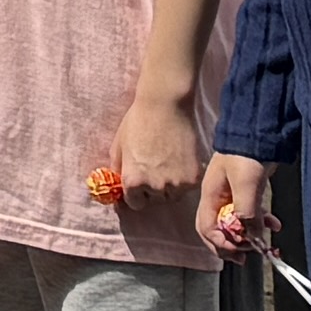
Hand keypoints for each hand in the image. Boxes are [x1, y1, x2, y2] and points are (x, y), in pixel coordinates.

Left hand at [99, 87, 204, 215]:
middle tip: (155, 168)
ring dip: (170, 186)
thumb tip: (119, 188)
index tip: (139, 184)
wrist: (165, 105)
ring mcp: (176, 184)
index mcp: (133, 181)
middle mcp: (154, 187)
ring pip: (172, 196)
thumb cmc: (137, 122)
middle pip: (154, 200)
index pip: (135, 204)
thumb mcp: (118, 147)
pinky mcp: (193, 178)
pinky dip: (184, 179)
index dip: (136, 194)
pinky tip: (180, 161)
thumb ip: (118, 171)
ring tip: (168, 164)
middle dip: (152, 189)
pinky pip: (187, 187)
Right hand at [196, 154, 273, 263]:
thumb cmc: (246, 152)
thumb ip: (246, 212)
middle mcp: (218, 199)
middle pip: (218, 231)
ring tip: (265, 245)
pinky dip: (262, 223)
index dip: (221, 243)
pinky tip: (274, 224)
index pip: (207, 229)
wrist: (259, 130)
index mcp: (210, 196)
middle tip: (246, 257)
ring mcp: (232, 195)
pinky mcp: (247, 192)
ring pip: (237, 225)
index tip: (240, 250)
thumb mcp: (245, 184)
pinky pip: (251, 214)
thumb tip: (252, 236)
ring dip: (250, 237)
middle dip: (231, 246)